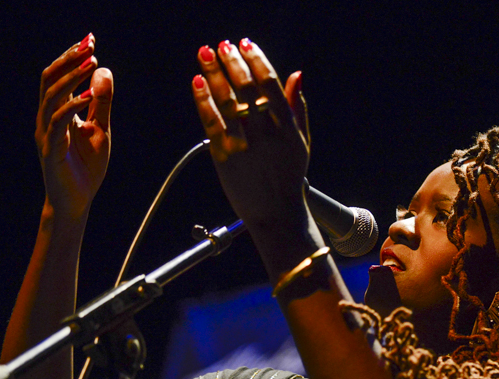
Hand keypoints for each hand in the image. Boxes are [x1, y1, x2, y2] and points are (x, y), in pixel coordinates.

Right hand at [36, 34, 112, 221]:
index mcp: (57, 112)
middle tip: (89, 44)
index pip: (59, 76)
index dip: (71, 57)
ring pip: (51, 97)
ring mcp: (46, 133)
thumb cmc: (86, 167)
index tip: (90, 39)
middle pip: (50, 80)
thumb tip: (103, 70)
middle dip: (69, 60)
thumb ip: (101, 103)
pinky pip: (58, 123)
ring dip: (71, 78)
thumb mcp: (100, 129)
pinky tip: (88, 96)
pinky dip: (73, 107)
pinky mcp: (51, 150)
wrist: (77, 201)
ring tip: (90, 63)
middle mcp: (47, 118)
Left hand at [191, 39, 308, 226]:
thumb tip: (296, 75)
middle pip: (245, 88)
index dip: (256, 60)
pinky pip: (211, 122)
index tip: (245, 44)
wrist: (276, 213)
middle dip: (232, 62)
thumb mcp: (301, 141)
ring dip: (214, 74)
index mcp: (285, 126)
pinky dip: (203, 100)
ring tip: (205, 54)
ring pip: (226, 101)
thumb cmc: (289, 177)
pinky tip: (197, 83)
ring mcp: (244, 144)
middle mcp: (265, 132)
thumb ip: (297, 107)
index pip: (269, 83)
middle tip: (222, 46)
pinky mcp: (225, 156)